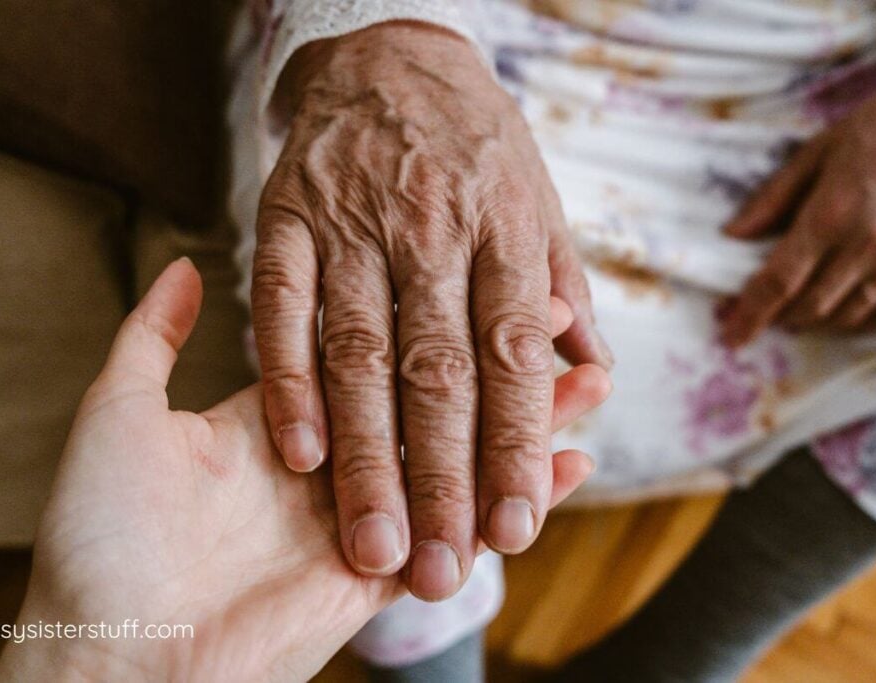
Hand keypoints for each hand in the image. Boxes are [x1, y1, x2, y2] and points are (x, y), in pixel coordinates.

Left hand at [0, 259, 602, 681]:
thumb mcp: (119, 411)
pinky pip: (467, 529)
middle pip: (435, 393)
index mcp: (281, 414)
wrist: (105, 645)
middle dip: (497, 356)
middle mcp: (334, 458)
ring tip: (592, 377)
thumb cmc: (99, 527)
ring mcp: (363, 514)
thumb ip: (153, 337)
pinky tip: (574, 463)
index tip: (477, 266)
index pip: (374, 346)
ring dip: (528, 416)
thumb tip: (183, 263)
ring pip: (464, 454)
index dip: (428, 307)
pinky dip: (522, 498)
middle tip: (560, 315)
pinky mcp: (381, 572)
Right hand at [252, 21, 610, 599]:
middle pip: (437, 371)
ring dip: (364, 456)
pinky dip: (288, 380)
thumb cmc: (474, 144)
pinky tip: (300, 450)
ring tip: (373, 541)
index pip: (511, 355)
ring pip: (359, 353)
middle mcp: (430, 232)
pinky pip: (281, 308)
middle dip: (440, 478)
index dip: (516, 445)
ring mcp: (351, 225)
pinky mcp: (285, 219)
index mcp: (502, 231)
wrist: (387, 51)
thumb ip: (563, 286)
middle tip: (443, 568)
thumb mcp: (536, 199)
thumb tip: (594, 372)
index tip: (517, 527)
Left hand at [723, 79, 875, 344]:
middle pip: (811, 307)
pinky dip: (863, 319)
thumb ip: (774, 198)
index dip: (751, 315)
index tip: (732, 337)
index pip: (778, 282)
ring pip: (850, 316)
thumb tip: (732, 234)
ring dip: (819, 321)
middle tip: (766, 314)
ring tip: (801, 311)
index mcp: (830, 216)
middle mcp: (867, 246)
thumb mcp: (819, 151)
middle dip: (781, 317)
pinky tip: (849, 309)